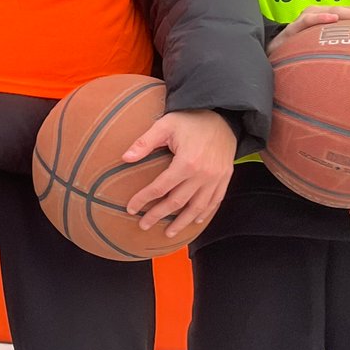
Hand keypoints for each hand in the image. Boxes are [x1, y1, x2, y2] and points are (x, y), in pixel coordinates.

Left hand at [122, 110, 236, 237]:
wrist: (222, 116)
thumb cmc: (190, 119)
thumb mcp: (164, 125)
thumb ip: (145, 142)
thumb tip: (124, 158)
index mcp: (186, 163)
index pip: (160, 188)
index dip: (144, 199)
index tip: (131, 209)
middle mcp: (203, 175)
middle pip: (177, 202)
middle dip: (158, 216)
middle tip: (143, 225)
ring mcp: (216, 179)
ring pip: (197, 208)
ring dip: (182, 222)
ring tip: (169, 233)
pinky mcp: (225, 178)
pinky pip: (215, 201)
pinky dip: (205, 213)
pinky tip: (196, 221)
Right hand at [267, 5, 349, 55]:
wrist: (270, 63)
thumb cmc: (297, 61)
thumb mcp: (320, 59)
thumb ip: (339, 59)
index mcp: (325, 23)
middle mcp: (316, 18)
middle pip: (345, 12)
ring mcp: (303, 22)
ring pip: (330, 11)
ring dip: (349, 13)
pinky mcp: (291, 30)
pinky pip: (306, 20)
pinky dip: (319, 17)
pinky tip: (332, 18)